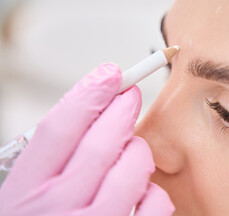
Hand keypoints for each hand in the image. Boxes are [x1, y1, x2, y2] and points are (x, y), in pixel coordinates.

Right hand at [0, 63, 174, 215]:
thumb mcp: (27, 191)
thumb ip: (55, 157)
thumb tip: (96, 110)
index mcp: (25, 190)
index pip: (59, 127)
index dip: (89, 92)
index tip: (111, 73)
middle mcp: (56, 210)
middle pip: (101, 142)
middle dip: (122, 108)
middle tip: (130, 94)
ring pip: (134, 166)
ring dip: (139, 150)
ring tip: (133, 148)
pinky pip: (156, 203)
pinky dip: (154, 189)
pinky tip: (142, 188)